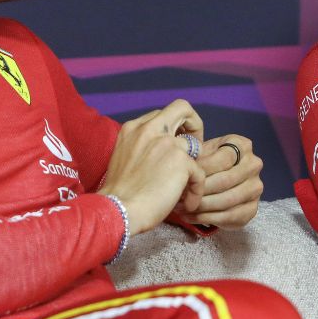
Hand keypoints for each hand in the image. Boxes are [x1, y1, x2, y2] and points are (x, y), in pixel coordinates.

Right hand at [98, 100, 204, 235]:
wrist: (117, 210)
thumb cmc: (118, 193)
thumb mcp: (123, 157)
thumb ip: (142, 147)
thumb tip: (162, 154)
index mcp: (133, 128)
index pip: (161, 115)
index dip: (173, 129)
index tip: (174, 146)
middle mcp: (150, 129)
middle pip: (183, 108)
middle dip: (194, 125)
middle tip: (194, 150)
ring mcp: (167, 144)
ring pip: (197, 145)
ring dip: (196, 167)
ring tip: (188, 186)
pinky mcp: (182, 162)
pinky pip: (200, 173)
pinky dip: (196, 191)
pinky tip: (187, 204)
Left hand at [182, 135, 263, 228]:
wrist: (221, 181)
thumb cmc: (208, 163)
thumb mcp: (202, 152)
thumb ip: (196, 155)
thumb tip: (184, 166)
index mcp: (242, 146)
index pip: (224, 159)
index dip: (203, 169)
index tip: (185, 176)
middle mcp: (254, 165)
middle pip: (226, 181)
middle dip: (200, 190)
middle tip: (180, 195)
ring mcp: (255, 188)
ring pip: (226, 200)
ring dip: (201, 206)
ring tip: (182, 207)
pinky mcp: (252, 209)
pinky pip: (228, 216)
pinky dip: (206, 218)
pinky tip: (190, 216)